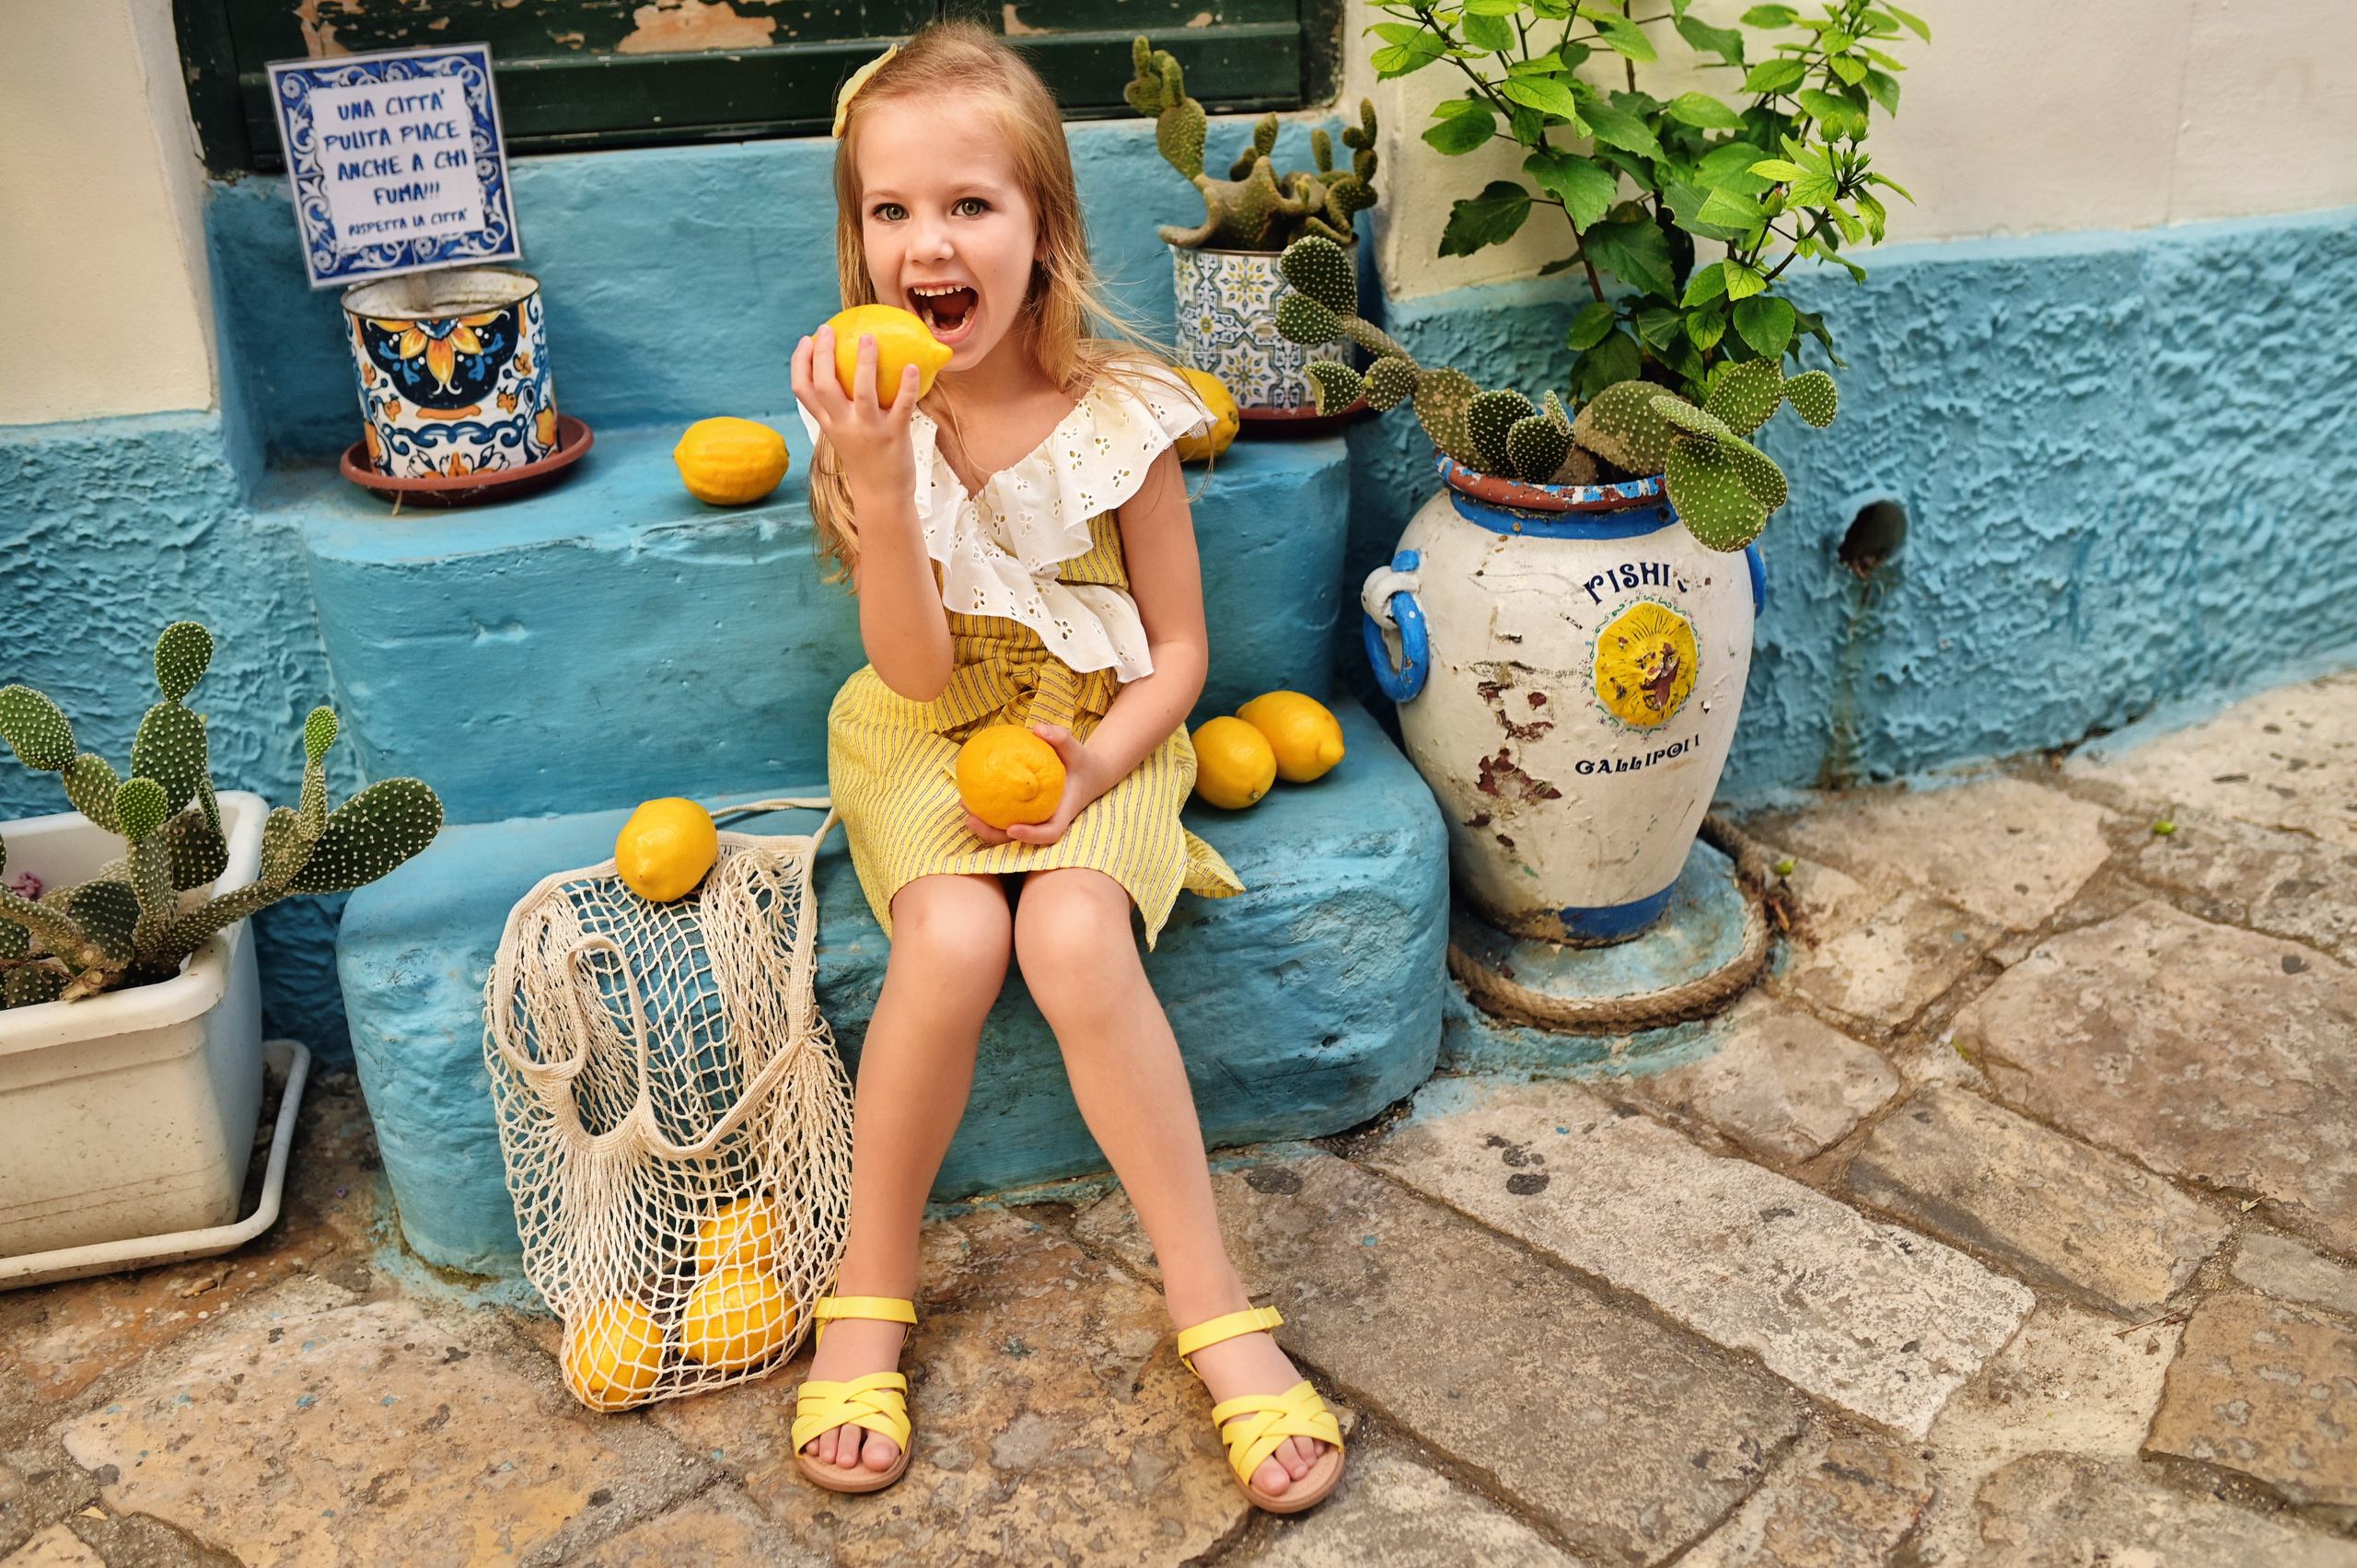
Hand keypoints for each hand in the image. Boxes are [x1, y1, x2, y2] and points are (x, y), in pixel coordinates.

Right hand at [791, 325, 920, 505]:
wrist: (882, 496)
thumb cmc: (866, 459)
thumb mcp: (846, 434)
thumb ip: (844, 408)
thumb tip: (854, 372)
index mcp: (828, 424)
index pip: (802, 391)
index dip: (799, 363)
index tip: (805, 340)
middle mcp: (843, 426)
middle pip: (824, 385)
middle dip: (822, 355)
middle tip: (827, 329)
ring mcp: (868, 431)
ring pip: (862, 392)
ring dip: (866, 363)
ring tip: (868, 338)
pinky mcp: (894, 436)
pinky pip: (902, 406)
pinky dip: (907, 386)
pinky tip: (912, 366)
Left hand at [963, 725, 1114, 848]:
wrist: (1087, 774)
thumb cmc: (1081, 762)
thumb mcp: (1077, 749)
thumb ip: (1061, 738)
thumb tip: (1037, 729)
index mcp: (1062, 814)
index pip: (1049, 833)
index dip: (1031, 836)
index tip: (1012, 828)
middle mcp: (1046, 822)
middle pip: (1019, 839)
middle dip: (992, 834)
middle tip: (971, 820)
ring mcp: (1034, 820)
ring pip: (1006, 830)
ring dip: (983, 824)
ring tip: (963, 805)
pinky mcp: (1025, 813)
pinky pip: (1004, 814)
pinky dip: (986, 808)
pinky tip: (968, 792)